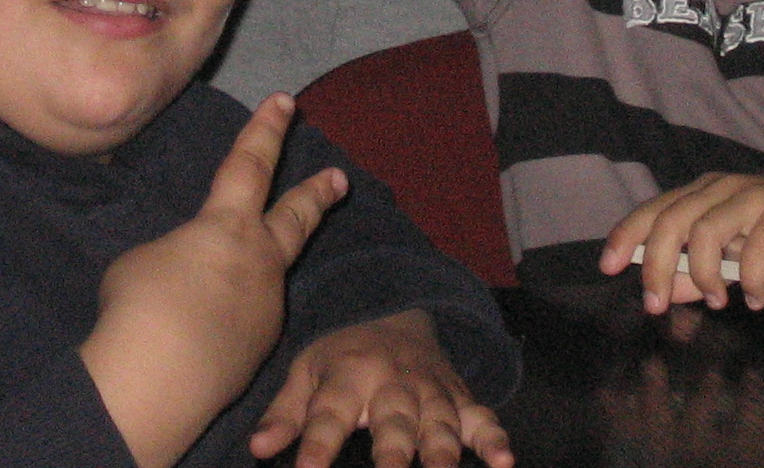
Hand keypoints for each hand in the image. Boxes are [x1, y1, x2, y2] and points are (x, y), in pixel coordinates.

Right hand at [83, 94, 348, 467]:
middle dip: (317, 194)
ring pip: (263, 281)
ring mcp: (266, 308)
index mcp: (228, 226)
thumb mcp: (144, 262)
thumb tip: (188, 273)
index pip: (250, 164)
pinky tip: (196, 338)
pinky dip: (222, 324)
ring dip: (242, 282)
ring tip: (200, 297)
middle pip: (297, 217)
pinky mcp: (259, 352)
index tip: (285, 100)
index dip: (265, 130)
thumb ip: (177, 255)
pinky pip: (241, 326)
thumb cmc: (141, 307)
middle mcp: (260, 262)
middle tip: (339, 179)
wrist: (160, 382)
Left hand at [249, 309, 511, 467]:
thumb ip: (286, 412)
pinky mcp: (460, 397)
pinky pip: (482, 417)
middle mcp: (393, 382)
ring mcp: (431, 390)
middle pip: (394, 421)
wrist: (396, 311)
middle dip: (393, 453)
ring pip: (439, 423)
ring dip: (442, 451)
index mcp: (348, 374)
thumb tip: (258, 447)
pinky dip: (496, 439)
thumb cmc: (343, 355)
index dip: (316, 446)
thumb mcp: (306, 373)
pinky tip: (504, 462)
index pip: (329, 415)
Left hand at [598, 173, 763, 313]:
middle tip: (656, 304)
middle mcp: (725, 186)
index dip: (627, 235)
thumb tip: (668, 292)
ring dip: (704, 275)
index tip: (608, 267)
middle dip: (655, 266)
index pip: (656, 209)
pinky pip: (755, 247)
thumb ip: (707, 270)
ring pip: (705, 231)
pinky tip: (757, 298)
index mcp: (709, 193)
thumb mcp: (745, 255)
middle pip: (671, 220)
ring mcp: (755, 194)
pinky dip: (751, 279)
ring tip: (720, 301)